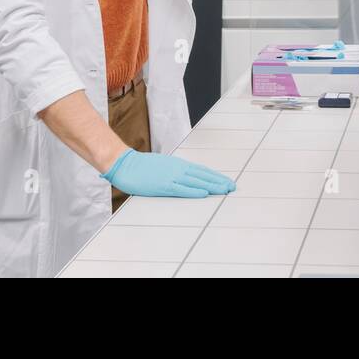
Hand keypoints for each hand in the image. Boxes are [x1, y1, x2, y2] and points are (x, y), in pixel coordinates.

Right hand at [99, 148, 236, 197]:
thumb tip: (186, 176)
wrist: (126, 164)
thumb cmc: (142, 167)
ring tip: (225, 191)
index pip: (202, 171)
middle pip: (203, 176)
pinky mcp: (163, 186)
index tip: (227, 181)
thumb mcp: (163, 166)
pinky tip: (204, 194)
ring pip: (196, 182)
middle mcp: (178, 169)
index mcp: (178, 164)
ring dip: (212, 186)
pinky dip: (194, 191)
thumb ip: (175, 171)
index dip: (215, 176)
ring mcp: (171, 177)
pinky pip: (182, 189)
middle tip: (233, 187)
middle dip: (219, 182)